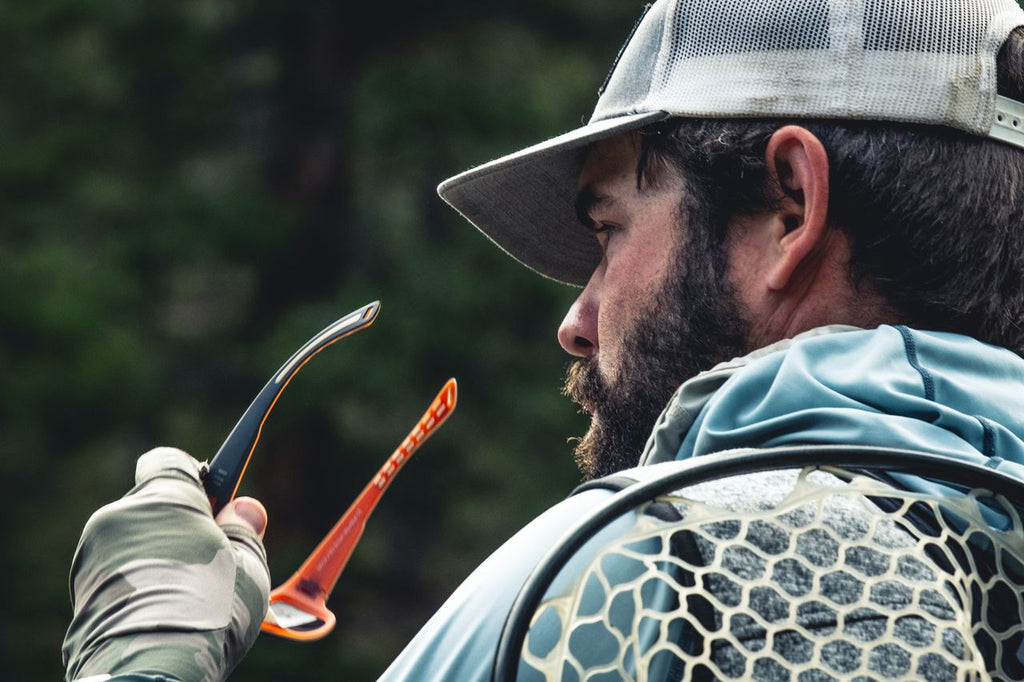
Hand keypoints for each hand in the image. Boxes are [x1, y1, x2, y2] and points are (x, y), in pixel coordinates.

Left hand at [63, 447, 270, 681]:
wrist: (151, 667)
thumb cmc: (208, 610)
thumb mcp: (247, 565)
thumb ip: (245, 530)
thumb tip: (246, 508)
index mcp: (165, 498)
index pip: (171, 461)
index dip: (196, 478)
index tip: (216, 501)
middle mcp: (121, 515)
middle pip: (154, 505)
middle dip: (180, 525)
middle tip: (212, 558)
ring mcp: (94, 553)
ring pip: (135, 541)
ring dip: (158, 556)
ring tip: (186, 597)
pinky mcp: (80, 589)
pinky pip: (116, 571)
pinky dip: (136, 583)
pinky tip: (161, 613)